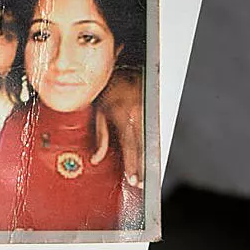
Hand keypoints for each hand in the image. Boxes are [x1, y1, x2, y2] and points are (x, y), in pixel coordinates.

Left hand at [92, 68, 143, 186]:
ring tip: (145, 174)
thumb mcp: (99, 111)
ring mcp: (147, 111)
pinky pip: (153, 132)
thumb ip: (100, 136)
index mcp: (123, 115)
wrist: (124, 67)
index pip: (130, 146)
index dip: (132, 164)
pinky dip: (151, 147)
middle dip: (140, 166)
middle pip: (141, 147)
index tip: (132, 178)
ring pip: (149, 141)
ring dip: (147, 159)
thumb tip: (96, 158)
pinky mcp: (153, 109)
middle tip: (139, 182)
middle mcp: (137, 114)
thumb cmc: (108, 88)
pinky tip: (150, 158)